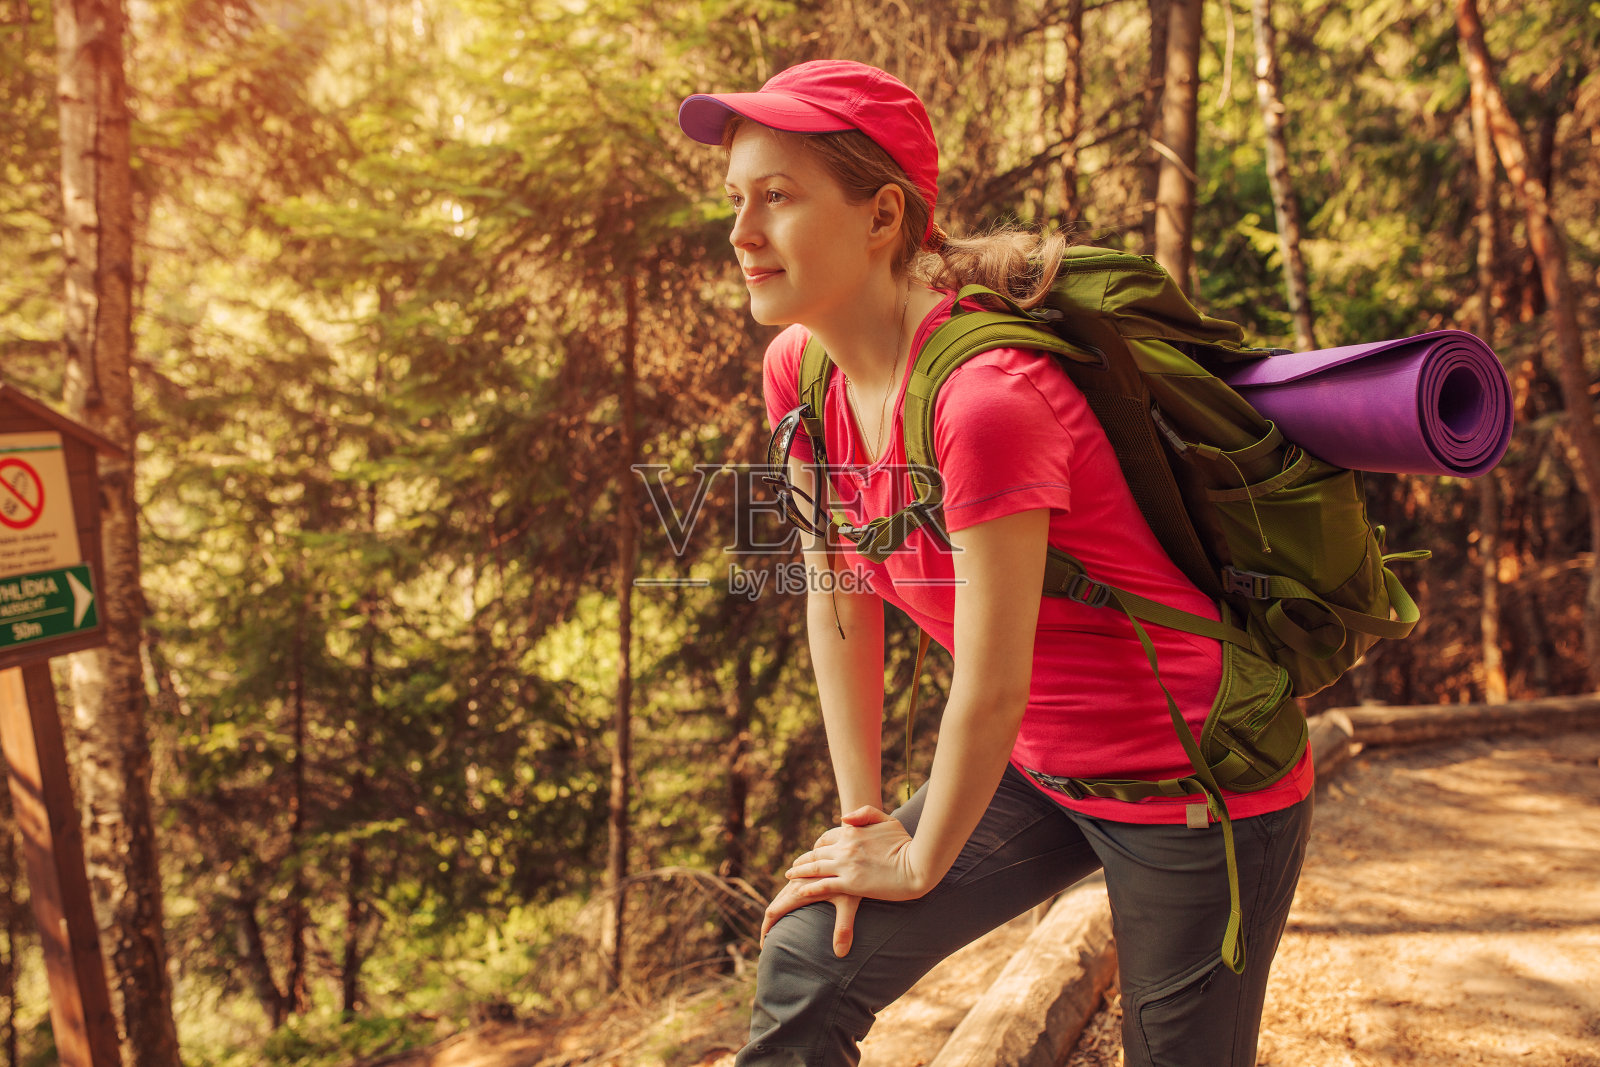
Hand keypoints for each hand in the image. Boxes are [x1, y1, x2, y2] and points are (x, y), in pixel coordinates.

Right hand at [760, 879, 861, 958]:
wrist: (855, 845)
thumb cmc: (855, 874)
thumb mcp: (849, 902)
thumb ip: (843, 928)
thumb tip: (841, 955)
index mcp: (799, 890)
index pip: (774, 912)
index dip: (767, 930)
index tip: (765, 947)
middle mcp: (797, 881)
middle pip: (776, 903)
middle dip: (770, 923)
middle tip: (769, 942)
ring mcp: (802, 874)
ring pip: (785, 893)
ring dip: (780, 909)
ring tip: (781, 925)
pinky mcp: (809, 869)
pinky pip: (793, 884)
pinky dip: (788, 898)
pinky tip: (794, 903)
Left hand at [782, 806, 928, 904]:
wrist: (917, 866)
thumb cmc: (907, 843)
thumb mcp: (888, 820)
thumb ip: (865, 814)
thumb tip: (843, 818)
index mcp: (853, 831)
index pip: (827, 837)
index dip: (819, 845)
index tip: (814, 851)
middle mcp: (845, 847)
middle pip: (816, 852)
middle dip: (804, 860)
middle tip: (794, 866)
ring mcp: (845, 866)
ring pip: (814, 868)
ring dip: (799, 872)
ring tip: (790, 876)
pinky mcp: (849, 884)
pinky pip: (821, 886)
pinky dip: (807, 888)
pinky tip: (798, 891)